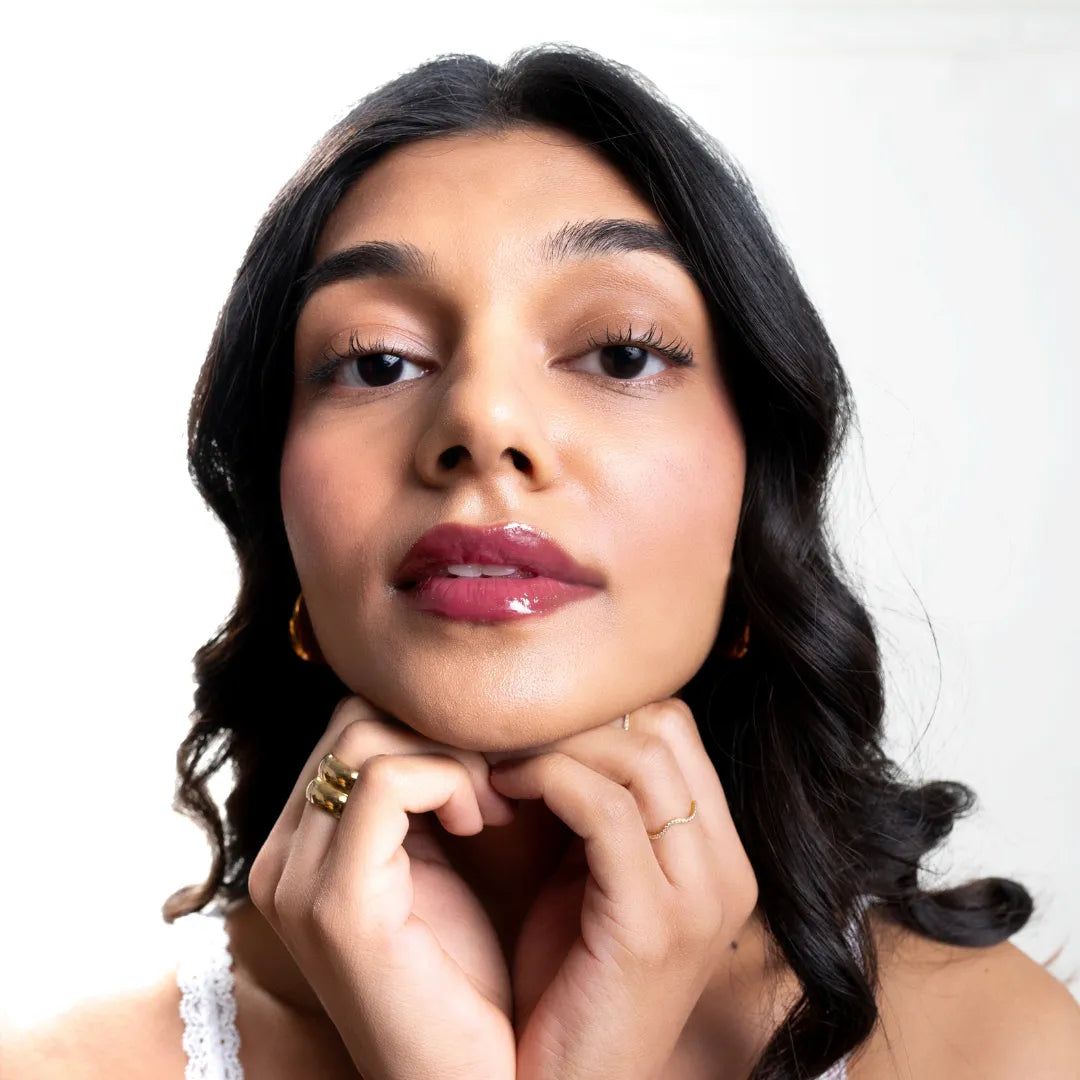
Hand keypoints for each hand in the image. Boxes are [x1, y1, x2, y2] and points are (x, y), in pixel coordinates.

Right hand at [248, 695, 517, 1079]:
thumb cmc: (463, 976)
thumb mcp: (433, 864)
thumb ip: (416, 797)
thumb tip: (445, 712)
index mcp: (297, 849)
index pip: (349, 726)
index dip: (425, 728)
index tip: (485, 767)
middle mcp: (280, 859)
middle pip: (353, 719)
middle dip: (435, 732)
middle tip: (493, 781)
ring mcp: (297, 882)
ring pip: (364, 736)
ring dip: (448, 754)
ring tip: (491, 806)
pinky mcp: (336, 903)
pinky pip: (384, 782)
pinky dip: (448, 781)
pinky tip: (482, 822)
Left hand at [489, 698, 758, 1079]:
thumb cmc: (567, 981)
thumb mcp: (593, 878)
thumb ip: (599, 808)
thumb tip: (559, 722)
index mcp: (719, 855)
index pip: (674, 726)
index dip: (602, 711)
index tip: (538, 729)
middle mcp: (727, 871)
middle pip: (664, 726)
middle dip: (580, 719)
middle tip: (514, 737)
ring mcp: (700, 899)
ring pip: (640, 754)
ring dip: (558, 746)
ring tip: (503, 766)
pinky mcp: (654, 927)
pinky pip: (605, 808)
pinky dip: (547, 780)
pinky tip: (504, 792)